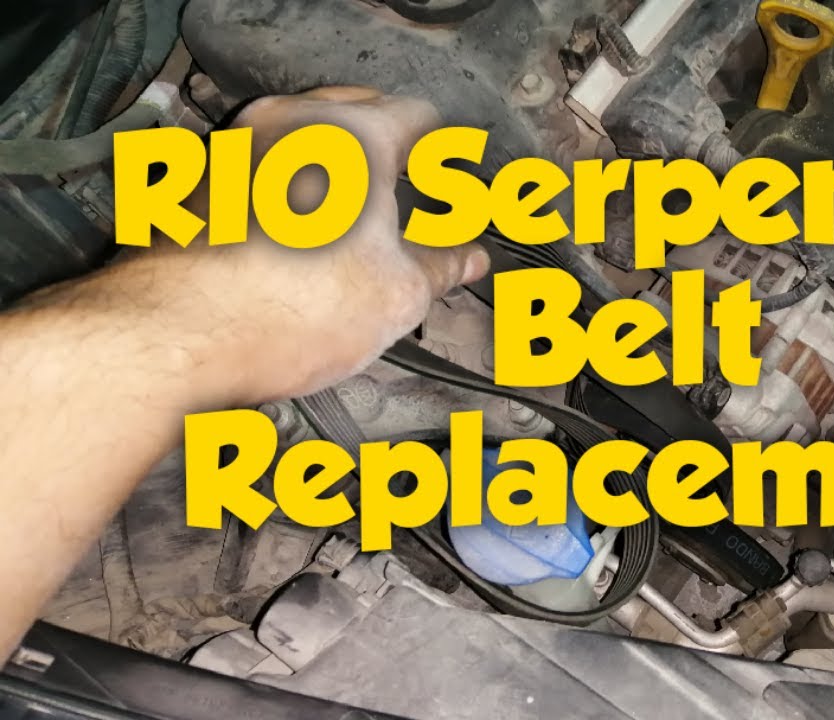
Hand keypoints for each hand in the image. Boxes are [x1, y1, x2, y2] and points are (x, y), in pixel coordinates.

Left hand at [82, 87, 488, 407]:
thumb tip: (466, 259)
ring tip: (358, 230)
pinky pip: (260, 175)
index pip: (418, 116)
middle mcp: (288, 125)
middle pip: (357, 117)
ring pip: (303, 144)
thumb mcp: (398, 294)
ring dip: (335, 175)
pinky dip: (288, 198)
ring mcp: (235, 149)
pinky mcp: (196, 185)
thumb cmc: (287, 307)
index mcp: (352, 135)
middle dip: (390, 153)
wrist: (180, 336)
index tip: (453, 179)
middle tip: (412, 200)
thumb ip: (442, 265)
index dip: (446, 151)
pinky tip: (300, 246)